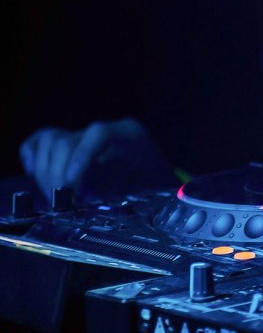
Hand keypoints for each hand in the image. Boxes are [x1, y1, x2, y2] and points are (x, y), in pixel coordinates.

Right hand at [19, 118, 171, 199]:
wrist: (158, 176)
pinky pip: (40, 142)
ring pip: (49, 140)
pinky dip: (33, 159)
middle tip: (64, 202)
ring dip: (45, 172)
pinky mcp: (69, 143)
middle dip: (57, 175)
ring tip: (56, 196)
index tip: (71, 184)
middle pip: (66, 140)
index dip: (81, 156)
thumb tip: (94, 201)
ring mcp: (84, 134)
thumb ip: (128, 192)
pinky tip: (40, 178)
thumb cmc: (158, 184)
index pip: (99, 134)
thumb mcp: (153, 188)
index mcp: (130, 135)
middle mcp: (103, 130)